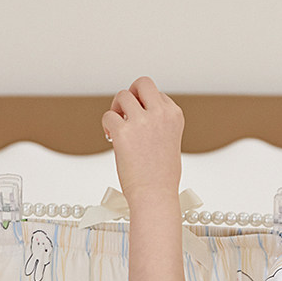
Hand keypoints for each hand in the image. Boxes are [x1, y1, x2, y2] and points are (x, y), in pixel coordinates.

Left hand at [101, 77, 183, 203]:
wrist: (155, 196)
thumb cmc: (162, 176)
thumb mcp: (171, 141)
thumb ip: (159, 122)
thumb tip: (138, 110)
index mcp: (175, 115)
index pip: (157, 94)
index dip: (145, 106)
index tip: (141, 121)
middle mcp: (160, 114)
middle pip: (142, 83)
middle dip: (131, 94)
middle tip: (125, 111)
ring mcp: (142, 122)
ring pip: (122, 96)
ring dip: (116, 110)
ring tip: (118, 128)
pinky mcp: (123, 132)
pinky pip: (108, 116)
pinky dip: (107, 126)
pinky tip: (111, 138)